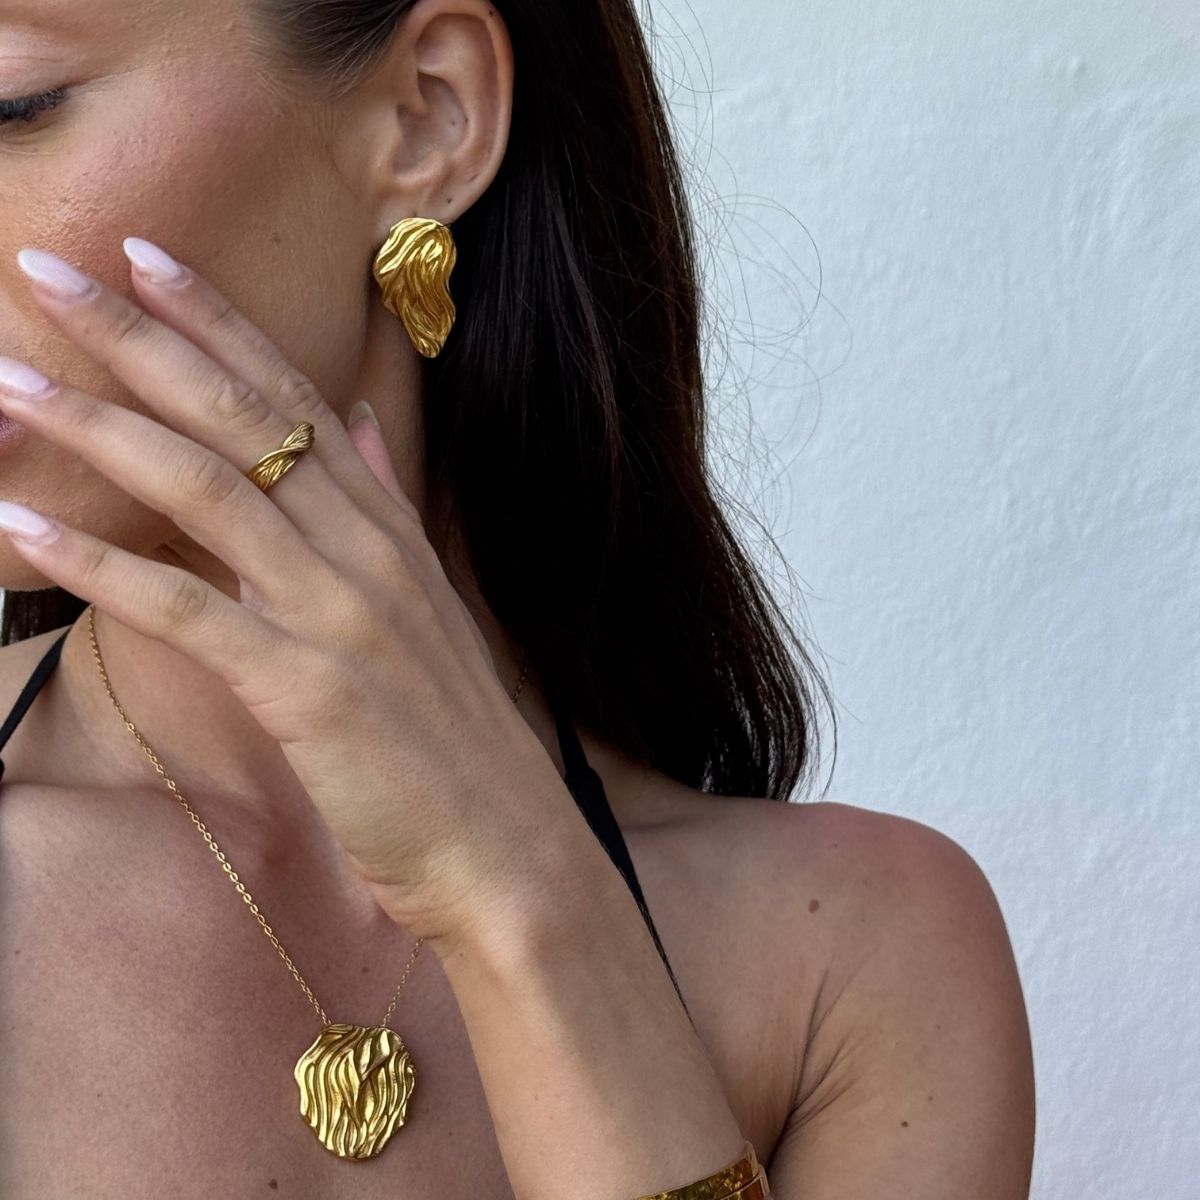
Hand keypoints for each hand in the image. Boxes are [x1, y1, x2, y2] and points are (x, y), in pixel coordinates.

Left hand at [0, 240, 574, 951]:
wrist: (505, 843)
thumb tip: (357, 426)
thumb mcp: (429, 605)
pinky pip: (189, 608)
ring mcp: (338, 614)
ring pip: (209, 492)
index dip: (219, 322)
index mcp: (389, 530)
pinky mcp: (305, 686)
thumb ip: (388, 508)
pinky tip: (26, 527)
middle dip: (143, 339)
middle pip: (244, 420)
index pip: (297, 397)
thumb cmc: (453, 735)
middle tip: (53, 267)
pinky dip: (102, 564)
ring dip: (101, 430)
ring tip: (11, 377)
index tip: (149, 257)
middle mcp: (365, 551)